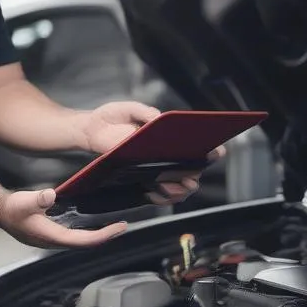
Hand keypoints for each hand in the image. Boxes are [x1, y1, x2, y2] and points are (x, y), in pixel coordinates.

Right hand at [0, 188, 127, 248]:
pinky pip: (76, 236)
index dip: (104, 235)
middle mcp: (55, 241)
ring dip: (98, 235)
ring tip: (113, 227)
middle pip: (87, 243)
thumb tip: (50, 196)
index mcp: (52, 237)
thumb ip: (37, 199)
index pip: (85, 240)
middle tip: (122, 227)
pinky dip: (89, 232)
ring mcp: (54, 239)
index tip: (119, 228)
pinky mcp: (52, 234)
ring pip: (82, 241)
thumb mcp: (23, 201)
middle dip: (106, 236)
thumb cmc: (11, 208)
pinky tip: (95, 224)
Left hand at [76, 101, 225, 205]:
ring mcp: (158, 170)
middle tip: (186, 175)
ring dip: (179, 190)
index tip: (214, 152)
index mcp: (170, 137)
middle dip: (193, 175)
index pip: (198, 146)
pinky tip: (152, 191)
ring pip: (181, 188)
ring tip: (168, 186)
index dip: (211, 152)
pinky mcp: (144, 180)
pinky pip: (160, 196)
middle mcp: (169, 155)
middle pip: (194, 172)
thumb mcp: (127, 108)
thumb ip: (144, 111)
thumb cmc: (112, 117)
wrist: (91, 130)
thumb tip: (158, 118)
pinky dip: (161, 198)